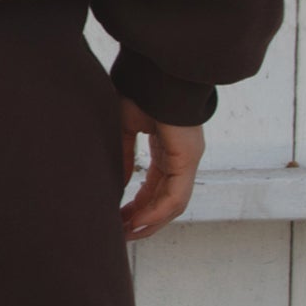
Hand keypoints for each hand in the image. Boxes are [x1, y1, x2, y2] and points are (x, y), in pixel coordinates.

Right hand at [117, 97, 203, 239]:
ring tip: (128, 233)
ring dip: (150, 221)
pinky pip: (175, 197)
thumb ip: (124, 155)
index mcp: (168, 148)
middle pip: (165, 199)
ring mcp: (187, 160)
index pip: (156, 185)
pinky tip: (138, 221)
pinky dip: (156, 212)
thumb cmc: (141, 90)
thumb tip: (118, 182)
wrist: (156, 72)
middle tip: (122, 232)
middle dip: (143, 218)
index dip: (138, 204)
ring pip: (172, 204)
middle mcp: (181, 158)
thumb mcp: (125, 128)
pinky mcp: (187, 161)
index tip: (119, 217)